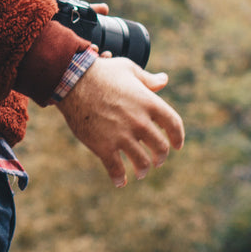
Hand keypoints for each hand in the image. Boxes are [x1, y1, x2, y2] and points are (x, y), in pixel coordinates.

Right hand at [55, 56, 184, 187]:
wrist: (72, 80)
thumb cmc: (101, 72)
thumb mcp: (128, 68)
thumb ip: (148, 79)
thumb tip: (164, 80)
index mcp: (149, 102)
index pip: (173, 124)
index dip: (178, 137)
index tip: (177, 145)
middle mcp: (139, 121)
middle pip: (160, 147)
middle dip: (161, 157)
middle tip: (158, 161)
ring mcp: (122, 135)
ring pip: (141, 162)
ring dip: (143, 170)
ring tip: (141, 173)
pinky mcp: (103, 146)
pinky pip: (115, 168)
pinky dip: (119, 178)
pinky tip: (120, 182)